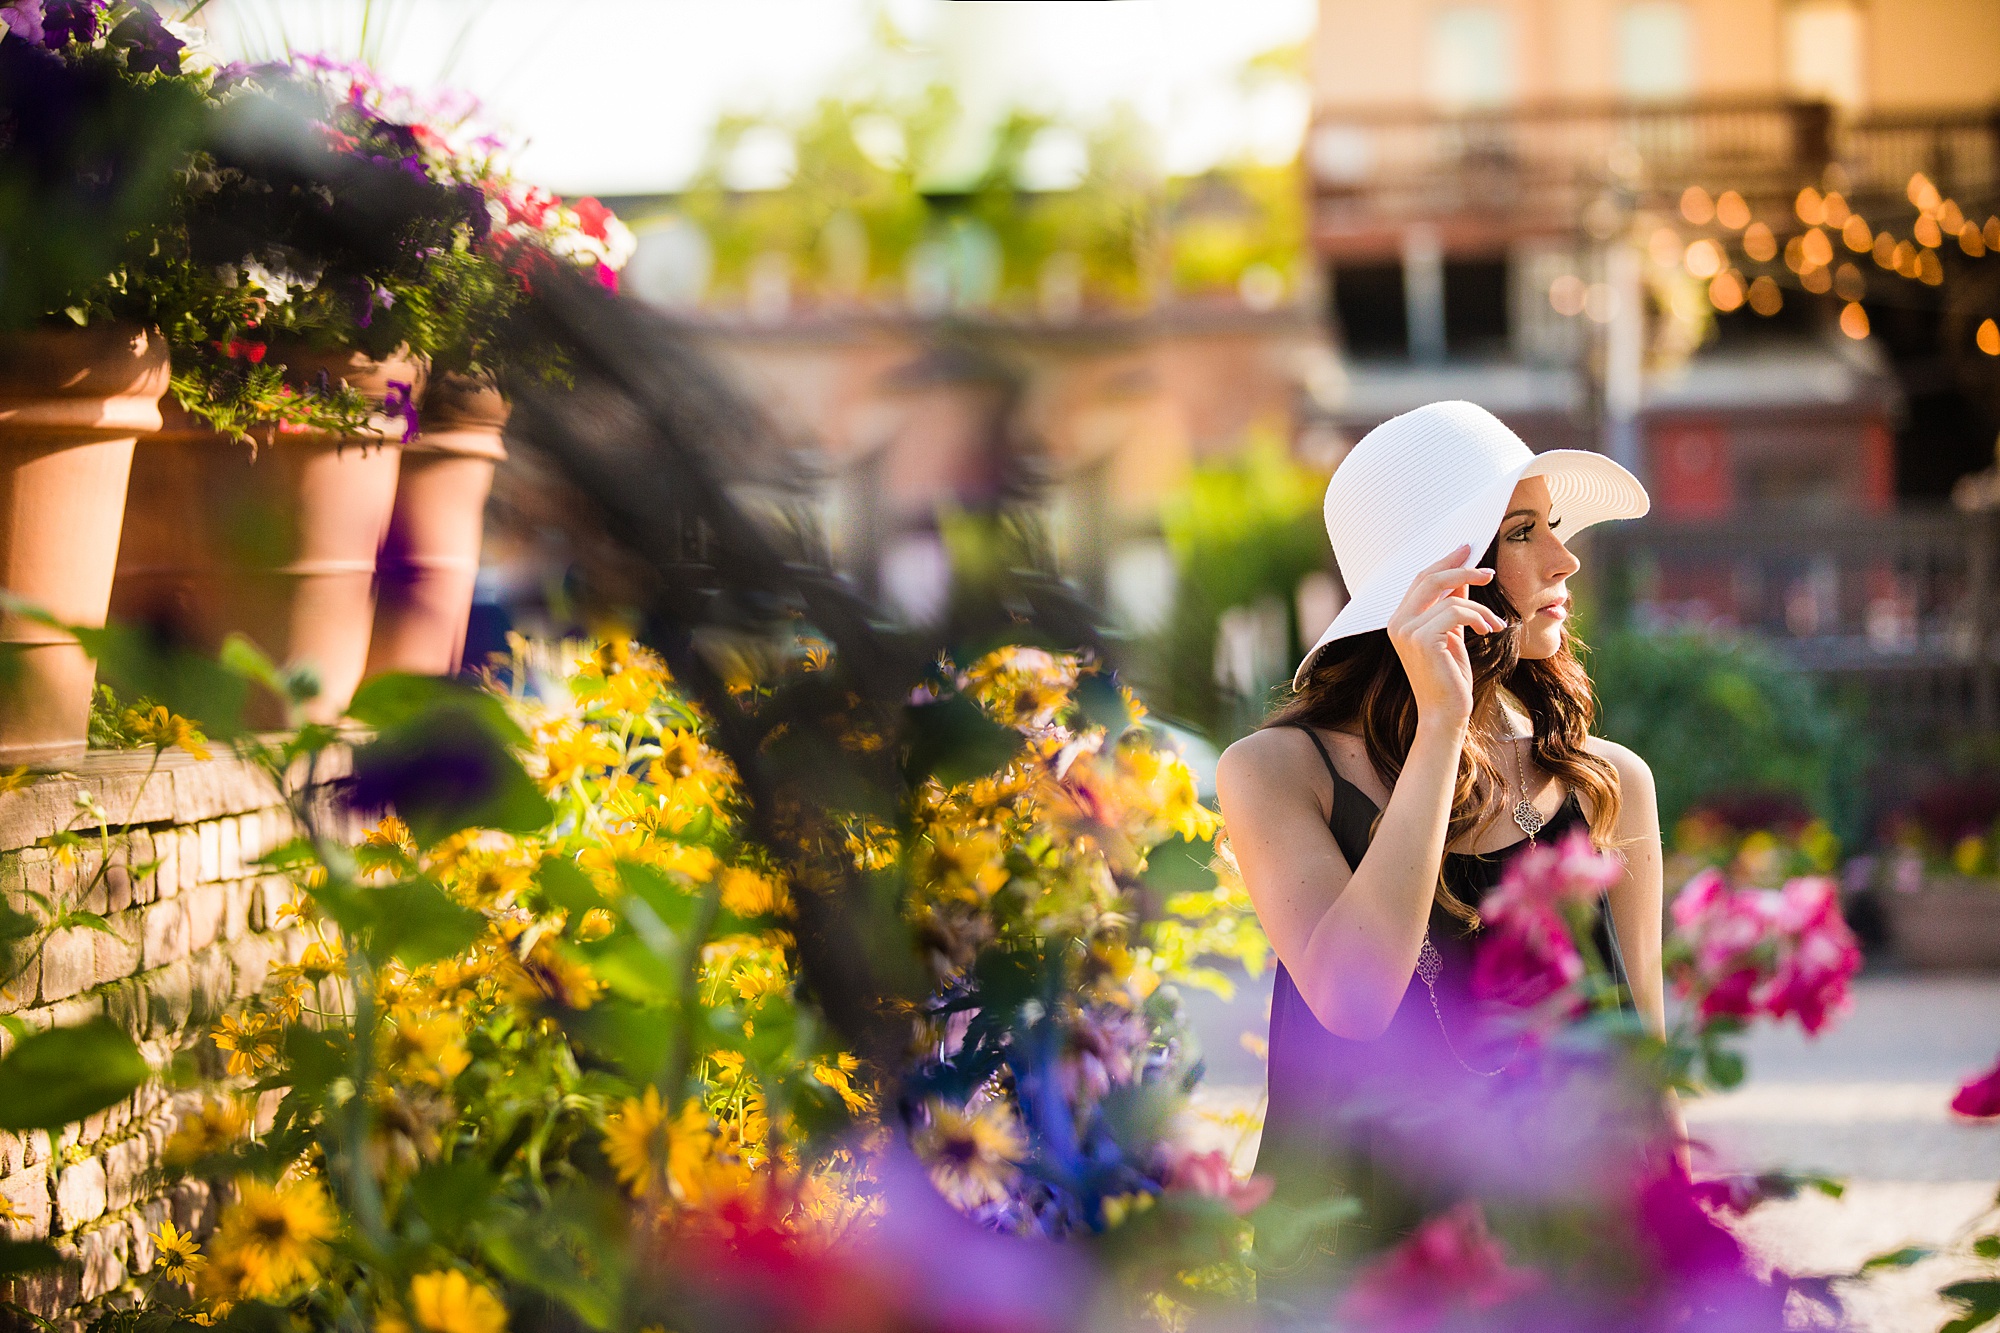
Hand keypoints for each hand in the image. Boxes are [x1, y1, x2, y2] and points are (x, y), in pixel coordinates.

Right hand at [1385, 545, 1505, 731]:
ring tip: (1496, 623)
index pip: (1421, 580)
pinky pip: (1457, 612)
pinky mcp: (1422, 639)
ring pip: (1450, 597)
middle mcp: (1397, 623)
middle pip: (1429, 579)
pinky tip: (1491, 631)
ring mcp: (1406, 631)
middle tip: (1489, 571)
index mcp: (1399, 620)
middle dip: (1462, 569)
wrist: (1445, 713)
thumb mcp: (1452, 634)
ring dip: (1481, 608)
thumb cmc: (1449, 677)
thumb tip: (1463, 576)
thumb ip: (1452, 605)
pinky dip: (1479, 617)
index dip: (1445, 562)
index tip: (1468, 549)